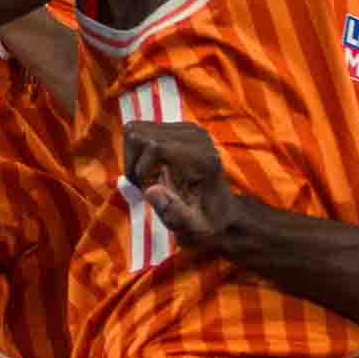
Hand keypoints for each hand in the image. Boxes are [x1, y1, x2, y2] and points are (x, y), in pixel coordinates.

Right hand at [122, 117, 235, 251]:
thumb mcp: (193, 229)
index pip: (155, 146)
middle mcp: (196, 137)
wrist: (225, 214)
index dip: (141, 169)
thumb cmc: (208, 224)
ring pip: (136, 130)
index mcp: (202, 159)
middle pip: (139, 134)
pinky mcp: (179, 128)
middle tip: (143, 187)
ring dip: (133, 157)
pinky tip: (151, 170)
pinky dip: (138, 152)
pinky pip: (142, 131)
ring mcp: (187, 129)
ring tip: (146, 179)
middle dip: (133, 163)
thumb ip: (174, 213)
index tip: (146, 192)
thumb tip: (151, 190)